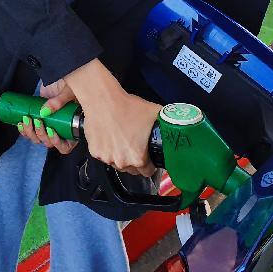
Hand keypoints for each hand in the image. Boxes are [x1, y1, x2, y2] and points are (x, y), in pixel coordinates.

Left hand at [16, 78, 78, 154]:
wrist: (60, 78)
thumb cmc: (70, 86)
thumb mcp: (69, 92)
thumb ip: (59, 101)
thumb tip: (44, 111)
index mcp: (72, 130)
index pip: (65, 147)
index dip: (57, 143)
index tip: (51, 130)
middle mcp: (60, 131)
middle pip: (48, 143)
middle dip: (40, 134)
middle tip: (38, 120)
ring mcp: (48, 126)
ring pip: (37, 138)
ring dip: (30, 132)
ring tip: (27, 119)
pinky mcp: (38, 121)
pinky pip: (29, 132)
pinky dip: (24, 130)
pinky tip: (20, 123)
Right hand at [63, 59, 160, 177]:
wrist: (103, 100)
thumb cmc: (128, 106)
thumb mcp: (155, 114)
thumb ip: (167, 126)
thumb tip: (178, 128)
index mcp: (138, 158)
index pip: (148, 172)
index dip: (149, 164)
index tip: (148, 155)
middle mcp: (122, 162)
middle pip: (132, 169)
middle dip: (134, 160)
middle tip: (134, 144)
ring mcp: (106, 158)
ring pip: (117, 163)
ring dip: (120, 156)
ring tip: (120, 139)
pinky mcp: (94, 152)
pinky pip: (104, 156)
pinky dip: (107, 149)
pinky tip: (109, 136)